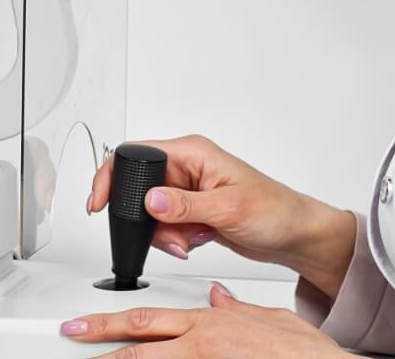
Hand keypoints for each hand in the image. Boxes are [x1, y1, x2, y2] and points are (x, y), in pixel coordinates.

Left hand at [61, 282, 348, 357]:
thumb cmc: (308, 355)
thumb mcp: (269, 319)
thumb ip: (236, 309)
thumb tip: (216, 297)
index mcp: (210, 326)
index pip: (149, 320)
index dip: (112, 322)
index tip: (84, 323)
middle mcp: (202, 347)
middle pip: (139, 344)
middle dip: (100, 338)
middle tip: (70, 336)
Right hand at [87, 135, 354, 292]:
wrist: (295, 236)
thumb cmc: (275, 210)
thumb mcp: (228, 208)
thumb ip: (185, 205)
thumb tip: (150, 200)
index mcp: (192, 152)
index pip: (137, 153)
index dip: (112, 176)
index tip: (99, 203)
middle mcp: (187, 167)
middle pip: (139, 188)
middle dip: (147, 218)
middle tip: (167, 236)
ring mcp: (189, 190)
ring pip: (151, 212)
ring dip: (164, 233)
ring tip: (190, 241)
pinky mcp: (192, 210)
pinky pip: (165, 225)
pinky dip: (174, 239)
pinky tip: (196, 242)